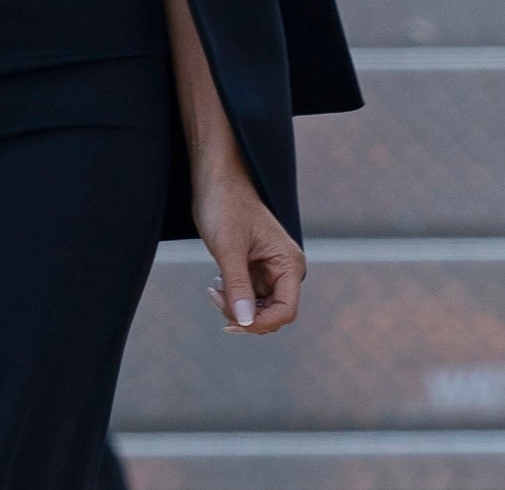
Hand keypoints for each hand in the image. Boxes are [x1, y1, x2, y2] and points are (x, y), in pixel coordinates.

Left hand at [194, 168, 303, 334]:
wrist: (216, 181)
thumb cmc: (225, 207)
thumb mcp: (229, 249)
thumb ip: (238, 287)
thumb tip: (245, 322)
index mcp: (289, 263)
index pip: (286, 311)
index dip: (261, 323)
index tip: (231, 322)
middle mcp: (285, 269)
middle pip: (272, 314)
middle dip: (244, 315)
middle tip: (216, 297)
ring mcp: (271, 270)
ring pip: (258, 309)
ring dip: (235, 306)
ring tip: (215, 285)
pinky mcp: (256, 269)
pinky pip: (248, 297)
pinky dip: (232, 296)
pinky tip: (218, 280)